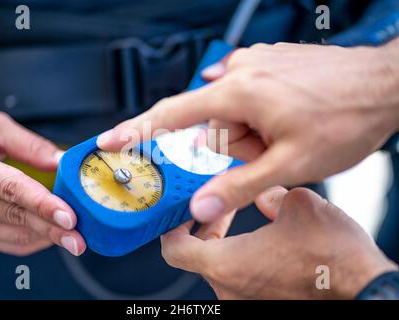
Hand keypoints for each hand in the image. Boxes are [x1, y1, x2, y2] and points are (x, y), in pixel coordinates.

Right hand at [0, 111, 85, 255]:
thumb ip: (30, 145)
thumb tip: (62, 162)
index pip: (12, 189)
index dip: (43, 205)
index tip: (69, 217)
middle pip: (16, 217)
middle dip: (53, 230)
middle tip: (80, 239)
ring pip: (12, 235)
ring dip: (45, 238)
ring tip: (73, 237)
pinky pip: (4, 243)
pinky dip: (31, 241)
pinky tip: (49, 235)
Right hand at [97, 38, 398, 222]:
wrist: (385, 84)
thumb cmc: (345, 116)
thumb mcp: (290, 163)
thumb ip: (239, 185)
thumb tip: (201, 203)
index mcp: (237, 93)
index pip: (170, 114)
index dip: (136, 130)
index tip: (110, 140)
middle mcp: (240, 72)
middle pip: (209, 122)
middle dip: (230, 146)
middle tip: (266, 153)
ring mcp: (254, 65)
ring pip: (231, 113)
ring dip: (249, 134)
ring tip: (284, 136)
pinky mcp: (267, 65)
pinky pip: (245, 98)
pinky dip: (256, 117)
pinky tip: (282, 121)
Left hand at [161, 187, 397, 298]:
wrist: (363, 289)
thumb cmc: (331, 256)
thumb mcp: (298, 205)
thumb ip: (269, 195)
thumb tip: (264, 196)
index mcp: (226, 264)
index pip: (175, 249)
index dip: (173, 228)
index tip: (182, 214)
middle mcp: (229, 288)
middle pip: (196, 257)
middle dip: (206, 228)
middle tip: (221, 209)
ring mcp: (244, 300)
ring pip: (219, 267)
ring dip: (226, 242)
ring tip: (246, 220)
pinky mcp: (261, 303)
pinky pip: (239, 279)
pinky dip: (242, 258)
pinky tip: (266, 242)